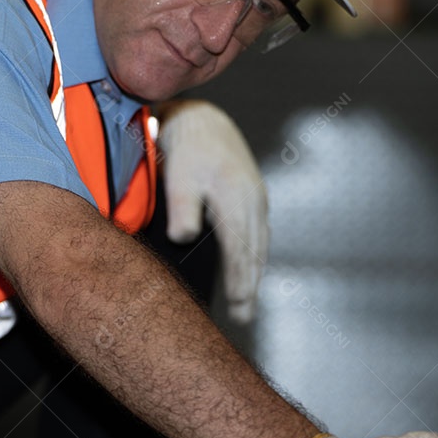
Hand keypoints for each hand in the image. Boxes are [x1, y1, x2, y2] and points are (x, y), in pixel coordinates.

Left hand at [156, 100, 266, 322]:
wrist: (203, 122)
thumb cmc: (187, 149)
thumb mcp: (179, 174)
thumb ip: (182, 206)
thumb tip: (183, 237)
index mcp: (235, 196)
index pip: (238, 246)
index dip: (238, 276)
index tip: (237, 301)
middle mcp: (252, 200)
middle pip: (253, 250)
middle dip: (249, 285)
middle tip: (244, 316)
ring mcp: (257, 200)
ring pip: (259, 245)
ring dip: (255, 275)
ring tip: (247, 303)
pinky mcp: (254, 199)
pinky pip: (259, 235)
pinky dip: (256, 257)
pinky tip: (250, 271)